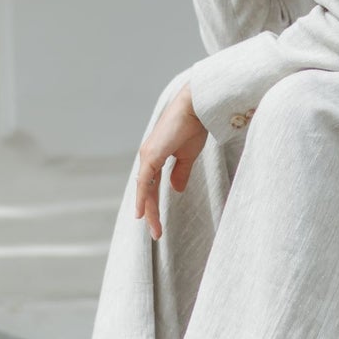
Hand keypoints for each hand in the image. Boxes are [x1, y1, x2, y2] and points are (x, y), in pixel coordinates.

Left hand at [135, 82, 208, 240]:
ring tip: (153, 229)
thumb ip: (180, 173)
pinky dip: (142, 198)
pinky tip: (142, 213)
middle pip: (146, 190)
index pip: (151, 185)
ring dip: (148, 210)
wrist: (197, 107)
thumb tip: (175, 189)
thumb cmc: (195, 125)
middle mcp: (148, 156)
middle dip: (150, 212)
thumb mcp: (188, 155)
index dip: (152, 203)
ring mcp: (147, 155)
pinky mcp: (151, 155)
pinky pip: (144, 182)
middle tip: (155, 232)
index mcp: (156, 156)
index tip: (155, 221)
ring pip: (144, 189)